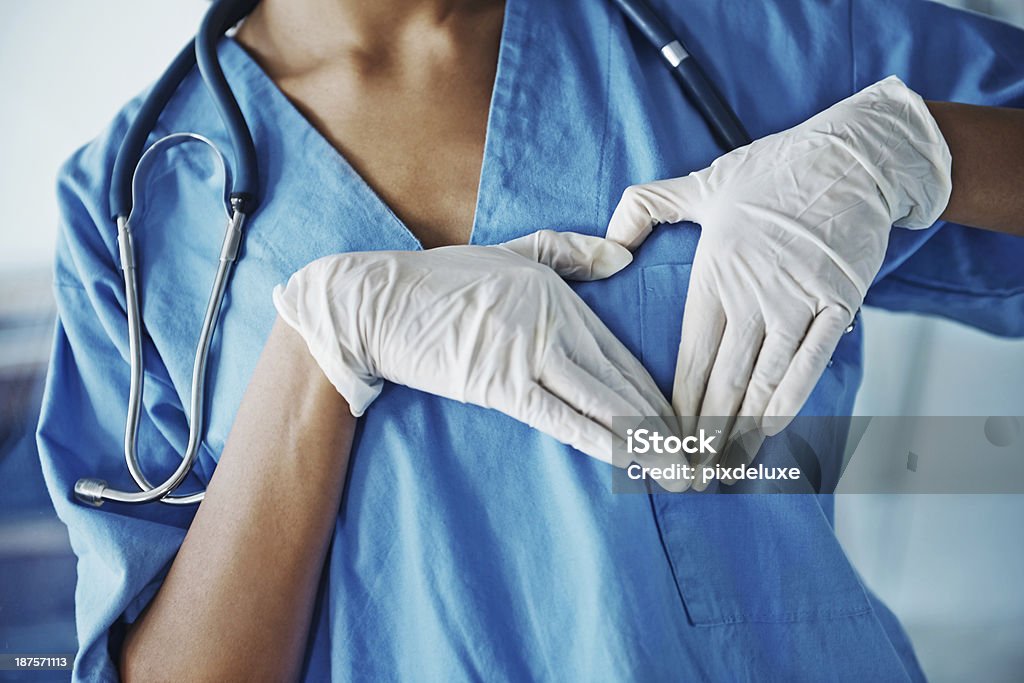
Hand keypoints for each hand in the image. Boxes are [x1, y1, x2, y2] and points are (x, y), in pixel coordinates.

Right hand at [273, 230, 672, 464]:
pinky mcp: (497, 383)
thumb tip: (624, 256)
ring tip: (682, 473)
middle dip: (667, 427)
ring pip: (601, 403)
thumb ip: (572, 250)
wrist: (378, 301)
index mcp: (560, 297)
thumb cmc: (443, 278)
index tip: (690, 422)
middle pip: (622, 383)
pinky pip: (560, 417)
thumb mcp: (513, 250)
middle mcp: (553, 324)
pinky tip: (633, 460)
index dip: (659, 394)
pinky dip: (601, 439)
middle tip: (703, 459)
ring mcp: (527, 354)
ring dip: (647, 442)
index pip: (622, 355)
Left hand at [607, 77, 951, 483]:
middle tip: (689, 471)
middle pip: (722, 381)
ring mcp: (796, 303)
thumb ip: (647, 206)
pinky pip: (810, 365)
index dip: (677, 404)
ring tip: (725, 466)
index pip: (690, 357)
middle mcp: (752, 296)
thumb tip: (610, 240)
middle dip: (703, 432)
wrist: (852, 157)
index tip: (664, 436)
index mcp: (714, 276)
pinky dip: (789, 402)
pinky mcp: (837, 305)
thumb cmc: (775, 169)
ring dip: (742, 430)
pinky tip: (769, 431)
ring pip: (763, 382)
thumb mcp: (702, 181)